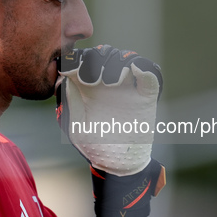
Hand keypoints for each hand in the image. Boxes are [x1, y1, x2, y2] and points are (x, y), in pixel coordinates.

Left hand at [56, 45, 162, 175]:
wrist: (117, 163)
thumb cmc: (93, 145)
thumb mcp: (76, 125)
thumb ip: (71, 100)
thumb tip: (66, 76)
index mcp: (90, 85)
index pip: (85, 59)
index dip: (79, 58)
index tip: (73, 70)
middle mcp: (109, 81)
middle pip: (105, 53)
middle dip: (97, 60)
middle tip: (91, 80)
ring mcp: (129, 87)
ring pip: (126, 58)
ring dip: (117, 63)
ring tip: (110, 82)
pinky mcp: (146, 96)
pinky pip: (150, 74)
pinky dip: (144, 69)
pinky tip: (136, 71)